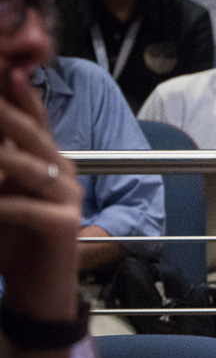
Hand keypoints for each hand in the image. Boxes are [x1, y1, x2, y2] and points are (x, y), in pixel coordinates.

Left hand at [0, 67, 81, 317]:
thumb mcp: (4, 195)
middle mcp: (63, 171)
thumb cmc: (15, 242)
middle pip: (29, 131)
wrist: (39, 291)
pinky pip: (21, 205)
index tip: (3, 66)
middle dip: (2, 113)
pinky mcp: (62, 224)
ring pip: (24, 165)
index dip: (15, 90)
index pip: (32, 114)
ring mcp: (67, 197)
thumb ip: (2, 164)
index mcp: (49, 159)